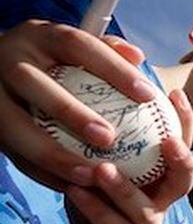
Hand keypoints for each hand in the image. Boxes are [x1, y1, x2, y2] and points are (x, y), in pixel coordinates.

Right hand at [0, 20, 159, 189]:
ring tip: (91, 175)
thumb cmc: (53, 61)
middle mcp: (9, 61)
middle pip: (34, 84)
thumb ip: (105, 51)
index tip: (148, 96)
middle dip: (71, 113)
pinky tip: (75, 186)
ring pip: (15, 127)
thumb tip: (138, 58)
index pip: (77, 45)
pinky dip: (43, 172)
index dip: (113, 69)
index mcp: (39, 37)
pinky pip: (13, 153)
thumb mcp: (72, 49)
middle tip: (109, 138)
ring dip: (54, 155)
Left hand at [62, 89, 192, 223]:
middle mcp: (163, 202)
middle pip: (184, 182)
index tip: (175, 95)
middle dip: (180, 160)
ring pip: (144, 207)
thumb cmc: (100, 201)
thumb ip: (110, 140)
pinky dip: (94, 207)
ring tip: (103, 168)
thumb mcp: (106, 167)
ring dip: (124, 188)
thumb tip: (99, 85)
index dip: (185, 123)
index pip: (182, 148)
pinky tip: (75, 190)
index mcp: (163, 180)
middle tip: (168, 141)